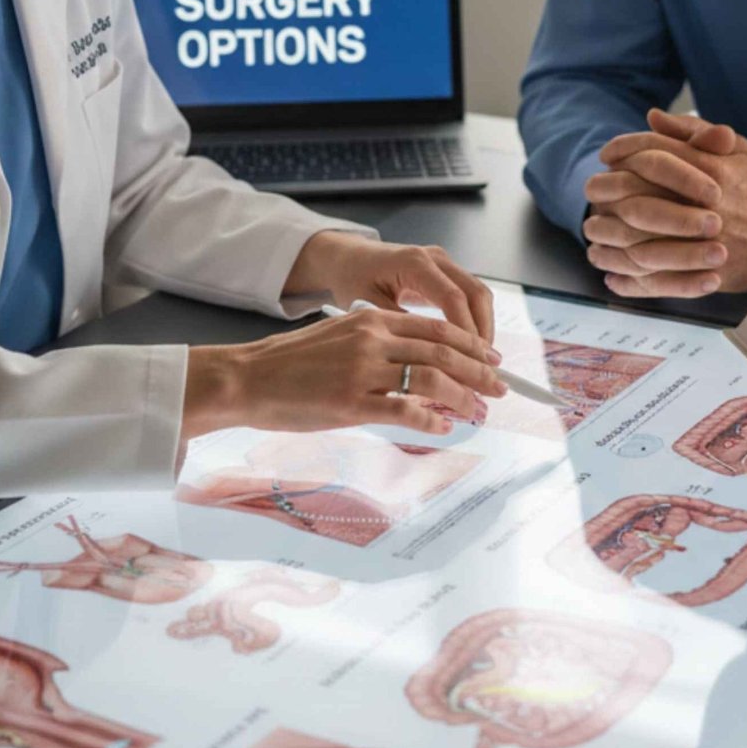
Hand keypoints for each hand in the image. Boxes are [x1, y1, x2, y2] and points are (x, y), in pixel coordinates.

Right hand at [182, 307, 506, 439]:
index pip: (436, 329)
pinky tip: (443, 427)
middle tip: (500, 387)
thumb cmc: (288, 364)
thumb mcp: (338, 336)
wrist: (246, 378)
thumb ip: (376, 342)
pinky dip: (432, 420)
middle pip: (444, 353)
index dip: (471, 344)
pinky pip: (405, 411)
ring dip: (463, 397)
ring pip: (432, 380)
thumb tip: (414, 361)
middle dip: (479, 371)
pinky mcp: (350, 404)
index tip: (492, 358)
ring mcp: (362, 371)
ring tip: (479, 411)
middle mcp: (372, 340)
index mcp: (371, 320)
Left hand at [283, 231, 495, 343]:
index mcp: (414, 263)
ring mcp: (443, 263)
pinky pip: (470, 294)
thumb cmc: (353, 279)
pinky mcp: (446, 271)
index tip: (471, 363)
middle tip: (484, 366)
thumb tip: (424, 362)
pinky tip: (470, 347)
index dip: (466, 332)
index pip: (453, 298)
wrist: (349, 257)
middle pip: (475, 293)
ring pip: (478, 293)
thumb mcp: (367, 306)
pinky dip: (475, 320)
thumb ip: (397, 329)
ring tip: (481, 362)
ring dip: (483, 327)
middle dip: (483, 332)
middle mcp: (435, 258)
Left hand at [588, 109, 746, 294]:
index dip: (623, 149)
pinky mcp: (705, 271)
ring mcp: (704, 240)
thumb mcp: (736, 148)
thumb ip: (693, 132)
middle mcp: (704, 203)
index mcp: (710, 168)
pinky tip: (611, 268)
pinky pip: (655, 277)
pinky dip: (627, 275)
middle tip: (595, 187)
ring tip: (596, 225)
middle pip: (637, 192)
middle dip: (608, 188)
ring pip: (639, 237)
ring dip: (610, 231)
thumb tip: (651, 118)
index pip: (652, 153)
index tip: (607, 154)